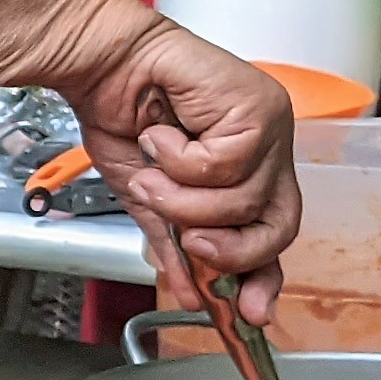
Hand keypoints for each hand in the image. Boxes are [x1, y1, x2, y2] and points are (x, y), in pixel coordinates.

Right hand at [37, 0, 299, 322]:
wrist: (102, 65)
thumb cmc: (120, 116)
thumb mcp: (148, 199)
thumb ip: (174, 241)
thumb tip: (188, 292)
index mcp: (247, 172)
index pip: (274, 234)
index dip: (263, 276)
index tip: (249, 314)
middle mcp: (268, 151)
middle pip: (279, 225)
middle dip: (231, 246)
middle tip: (194, 242)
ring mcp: (269, 128)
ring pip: (244, 199)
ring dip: (183, 197)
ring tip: (151, 169)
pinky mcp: (259, 107)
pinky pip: (226, 164)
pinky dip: (179, 158)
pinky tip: (161, 134)